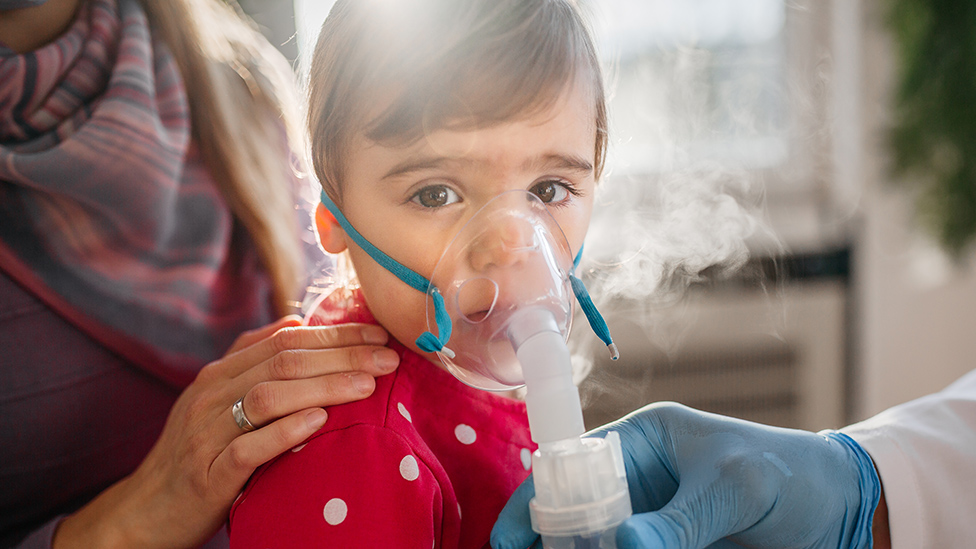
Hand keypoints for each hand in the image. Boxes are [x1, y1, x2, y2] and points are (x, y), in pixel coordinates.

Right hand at [54, 316, 399, 548]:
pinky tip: (320, 422)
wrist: (144, 512)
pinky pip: (248, 446)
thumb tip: (297, 321)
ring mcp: (207, 432)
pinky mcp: (208, 473)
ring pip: (268, 396)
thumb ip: (253, 359)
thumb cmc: (196, 454)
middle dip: (342, 354)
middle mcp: (211, 394)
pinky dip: (285, 431)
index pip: (285, 340)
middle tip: (388, 356)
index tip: (379, 333)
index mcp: (220, 373)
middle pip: (283, 361)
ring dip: (323, 386)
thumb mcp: (219, 400)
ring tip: (368, 384)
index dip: (335, 334)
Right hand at [492, 402, 881, 548]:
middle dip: (552, 544)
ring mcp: (650, 526)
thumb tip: (621, 546)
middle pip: (573, 521)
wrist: (844, 512)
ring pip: (599, 547)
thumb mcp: (736, 487)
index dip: (534, 503)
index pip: (568, 469)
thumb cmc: (791, 473)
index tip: (510, 541)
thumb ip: (681, 519)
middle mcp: (634, 486)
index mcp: (639, 444)